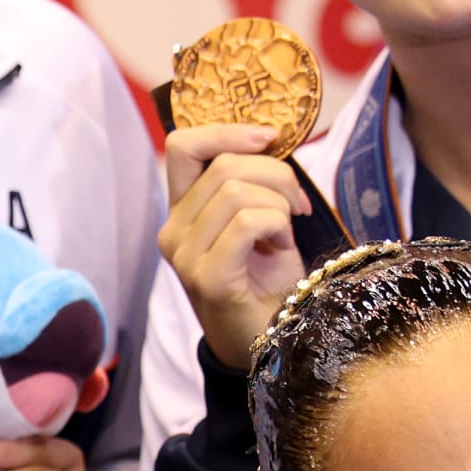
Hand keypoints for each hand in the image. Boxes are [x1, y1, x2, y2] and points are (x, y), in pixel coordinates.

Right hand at [157, 123, 309, 368]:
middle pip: (224, 165)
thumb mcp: (257, 219)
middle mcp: (173, 230)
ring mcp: (184, 255)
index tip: (269, 138)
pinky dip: (277, 225)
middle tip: (298, 205)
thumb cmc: (267, 278)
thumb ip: (250, 182)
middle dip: (277, 174)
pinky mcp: (206, 277)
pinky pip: (249, 221)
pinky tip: (281, 247)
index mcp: (181, 210)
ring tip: (286, 232)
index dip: (226, 132)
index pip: (183, 146)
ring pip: (237, 190)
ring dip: (279, 204)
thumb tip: (268, 139)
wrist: (269, 338)